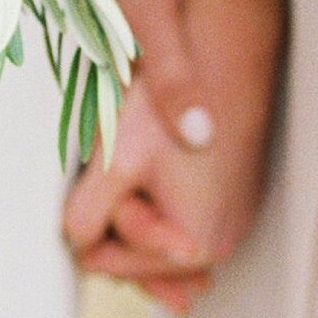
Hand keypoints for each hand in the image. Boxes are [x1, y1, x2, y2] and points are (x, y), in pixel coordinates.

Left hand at [64, 0, 286, 314]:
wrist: (224, 53)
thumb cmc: (167, 108)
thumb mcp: (111, 163)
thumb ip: (87, 218)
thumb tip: (81, 251)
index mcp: (195, 248)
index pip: (102, 263)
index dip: (89, 218)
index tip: (108, 177)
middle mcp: (225, 245)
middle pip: (132, 256)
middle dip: (112, 218)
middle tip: (122, 167)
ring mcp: (235, 220)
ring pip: (154, 233)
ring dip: (133, 205)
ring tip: (141, 159)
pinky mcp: (235, 196)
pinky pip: (181, 214)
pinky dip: (158, 198)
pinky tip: (156, 160)